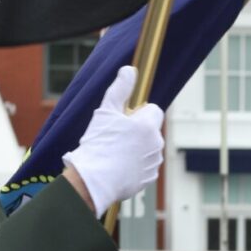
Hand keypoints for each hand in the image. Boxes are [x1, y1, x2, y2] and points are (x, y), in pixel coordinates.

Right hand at [61, 67, 165, 212]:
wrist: (93, 180)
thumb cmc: (98, 144)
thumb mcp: (105, 111)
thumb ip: (120, 89)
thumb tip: (129, 70)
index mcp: (148, 125)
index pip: (153, 110)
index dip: (138, 113)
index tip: (124, 120)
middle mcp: (156, 143)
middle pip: (150, 130)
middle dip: (137, 131)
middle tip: (116, 138)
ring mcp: (154, 162)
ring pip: (148, 148)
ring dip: (137, 148)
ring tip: (115, 154)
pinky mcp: (149, 178)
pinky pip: (145, 166)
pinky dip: (135, 166)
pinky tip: (118, 167)